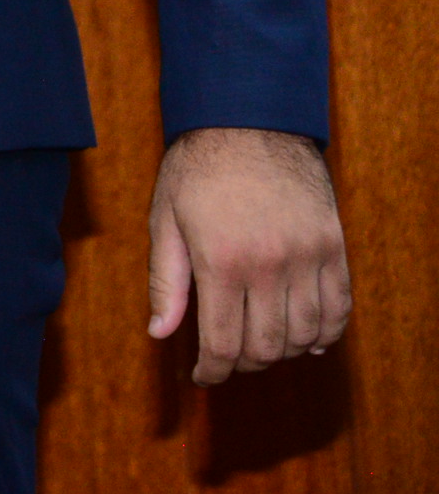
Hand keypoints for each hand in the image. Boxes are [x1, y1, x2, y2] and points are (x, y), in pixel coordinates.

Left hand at [147, 126, 351, 384]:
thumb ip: (166, 281)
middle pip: (266, 347)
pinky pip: (339, 307)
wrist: (249, 121)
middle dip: (244, 364)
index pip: (223, 343)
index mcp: (221, 261)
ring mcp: (307, 257)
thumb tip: (160, 333)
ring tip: (261, 346)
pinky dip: (326, 333)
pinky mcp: (333, 247)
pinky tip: (308, 339)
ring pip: (305, 334)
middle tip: (229, 360)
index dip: (212, 371)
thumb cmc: (197, 169)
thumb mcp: (165, 219)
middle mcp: (269, 265)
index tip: (203, 378)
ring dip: (283, 351)